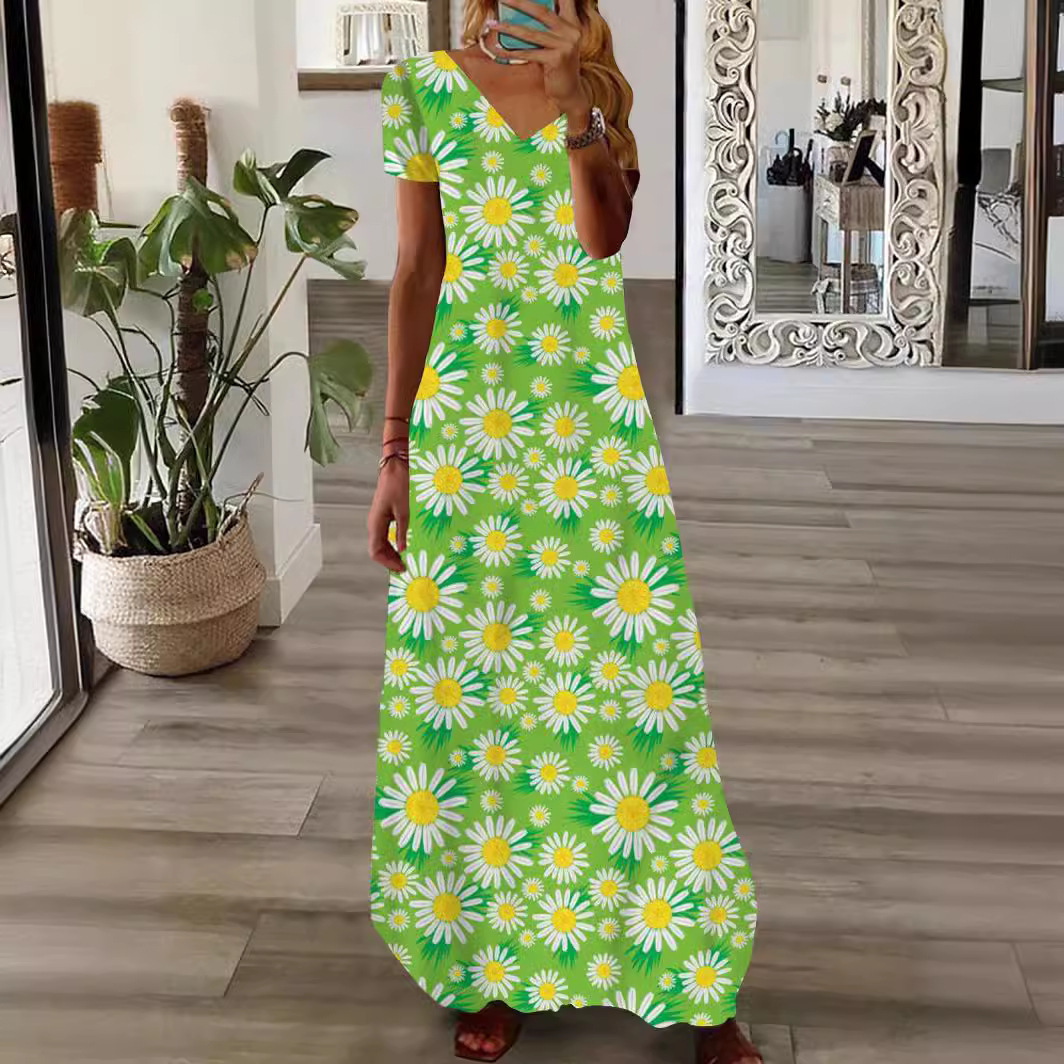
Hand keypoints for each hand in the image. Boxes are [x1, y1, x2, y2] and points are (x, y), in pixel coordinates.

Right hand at [367, 461, 408, 572]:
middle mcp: (374, 523)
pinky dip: (394, 543)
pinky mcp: (386, 515)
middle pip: (377, 549)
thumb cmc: (400, 484)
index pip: (375, 551)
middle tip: (407, 567)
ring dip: (392, 553)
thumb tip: (402, 549)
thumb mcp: (405, 510)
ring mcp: (379, 519)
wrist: (397, 466)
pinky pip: (386, 535)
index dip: (388, 563)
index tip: (402, 568)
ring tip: (407, 559)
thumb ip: (403, 531)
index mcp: (376, 522)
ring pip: (382, 543)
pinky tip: (405, 545)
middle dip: (390, 560)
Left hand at [489, 0, 588, 118]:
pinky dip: (512, 52)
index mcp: (572, 23)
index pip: (565, 0)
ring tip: (493, 25)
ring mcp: (565, 45)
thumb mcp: (557, 43)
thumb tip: (519, 16)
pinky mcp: (556, 59)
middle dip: (520, 3)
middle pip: (542, 11)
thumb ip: (546, 27)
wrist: (570, 92)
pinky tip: (499, 49)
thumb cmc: (559, 67)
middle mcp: (571, 32)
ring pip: (531, 33)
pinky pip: (529, 53)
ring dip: (509, 28)